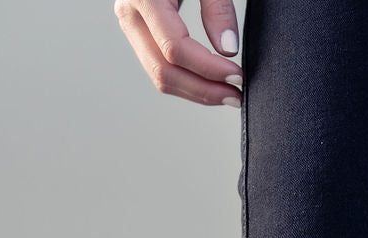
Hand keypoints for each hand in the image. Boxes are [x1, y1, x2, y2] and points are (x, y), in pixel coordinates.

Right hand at [113, 0, 244, 106]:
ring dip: (195, 92)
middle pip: (163, 70)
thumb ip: (217, 6)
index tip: (238, 76)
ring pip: (159, 75)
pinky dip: (187, 81)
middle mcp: (129, 13)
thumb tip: (229, 49)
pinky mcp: (139, 31)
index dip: (208, 69)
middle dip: (203, 90)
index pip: (175, 48)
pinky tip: (211, 84)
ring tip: (227, 95)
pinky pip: (160, 66)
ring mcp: (131, 24)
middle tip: (237, 97)